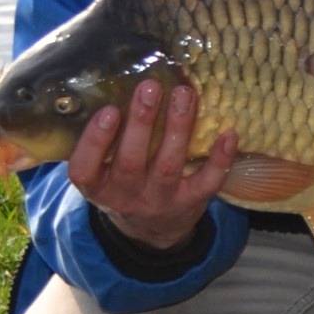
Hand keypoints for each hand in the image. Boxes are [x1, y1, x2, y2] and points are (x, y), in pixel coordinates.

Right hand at [67, 80, 237, 249]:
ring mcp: (161, 200)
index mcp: (98, 186)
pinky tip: (228, 133)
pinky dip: (220, 158)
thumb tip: (117, 83)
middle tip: (150, 88)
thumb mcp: (104, 170)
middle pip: (131, 162)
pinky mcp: (192, 202)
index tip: (108, 110)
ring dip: (178, 128)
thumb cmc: (125, 183)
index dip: (95, 141)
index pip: (85, 170)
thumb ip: (105, 140)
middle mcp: (126, 196)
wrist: (153, 230)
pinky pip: (208, 182)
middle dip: (141, 123)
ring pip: (168, 166)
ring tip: (184, 95)